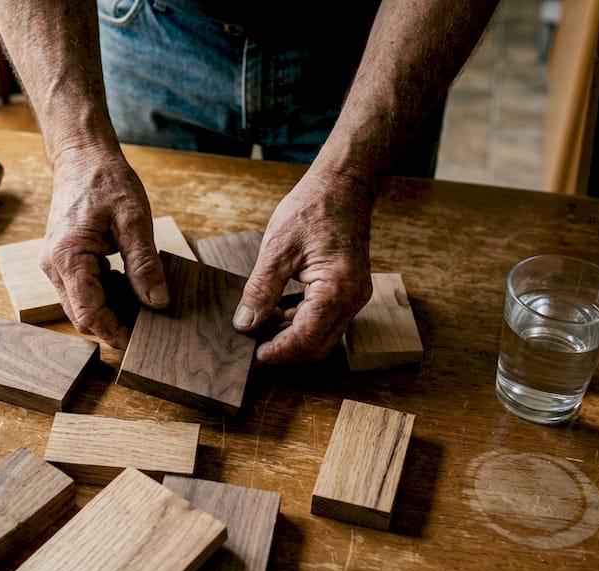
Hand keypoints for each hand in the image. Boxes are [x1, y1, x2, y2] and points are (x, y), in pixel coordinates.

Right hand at [38, 147, 168, 348]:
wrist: (82, 157)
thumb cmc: (106, 181)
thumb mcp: (134, 220)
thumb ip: (144, 264)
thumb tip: (157, 302)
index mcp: (68, 258)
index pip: (88, 313)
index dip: (113, 331)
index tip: (138, 341)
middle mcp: (54, 266)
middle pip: (81, 316)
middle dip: (111, 327)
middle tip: (146, 329)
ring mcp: (55, 264)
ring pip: (79, 306)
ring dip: (107, 313)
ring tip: (140, 310)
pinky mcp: (62, 260)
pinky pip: (80, 290)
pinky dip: (102, 297)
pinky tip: (128, 290)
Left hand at [232, 171, 374, 362]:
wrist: (343, 186)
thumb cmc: (314, 208)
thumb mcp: (278, 248)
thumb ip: (261, 289)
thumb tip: (245, 323)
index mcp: (338, 287)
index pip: (306, 337)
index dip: (277, 351)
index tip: (252, 355)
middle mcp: (352, 298)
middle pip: (317, 346)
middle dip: (284, 351)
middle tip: (252, 347)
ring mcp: (354, 296)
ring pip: (321, 337)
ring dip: (290, 338)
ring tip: (259, 327)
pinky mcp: (348, 292)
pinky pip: (324, 321)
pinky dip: (299, 323)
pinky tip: (275, 313)